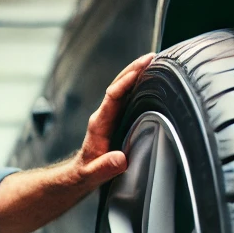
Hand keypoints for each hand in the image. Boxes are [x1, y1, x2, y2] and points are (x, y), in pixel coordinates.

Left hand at [73, 53, 154, 186]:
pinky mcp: (116, 119)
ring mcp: (109, 116)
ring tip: (154, 60)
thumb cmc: (85, 174)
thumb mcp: (92, 175)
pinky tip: (150, 79)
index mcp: (98, 124)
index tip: (138, 72)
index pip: (112, 97)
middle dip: (133, 69)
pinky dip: (138, 85)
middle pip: (118, 86)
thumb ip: (104, 168)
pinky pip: (127, 97)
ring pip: (122, 89)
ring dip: (136, 73)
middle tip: (151, 57)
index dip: (125, 83)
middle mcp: (103, 116)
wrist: (79, 175)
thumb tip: (120, 159)